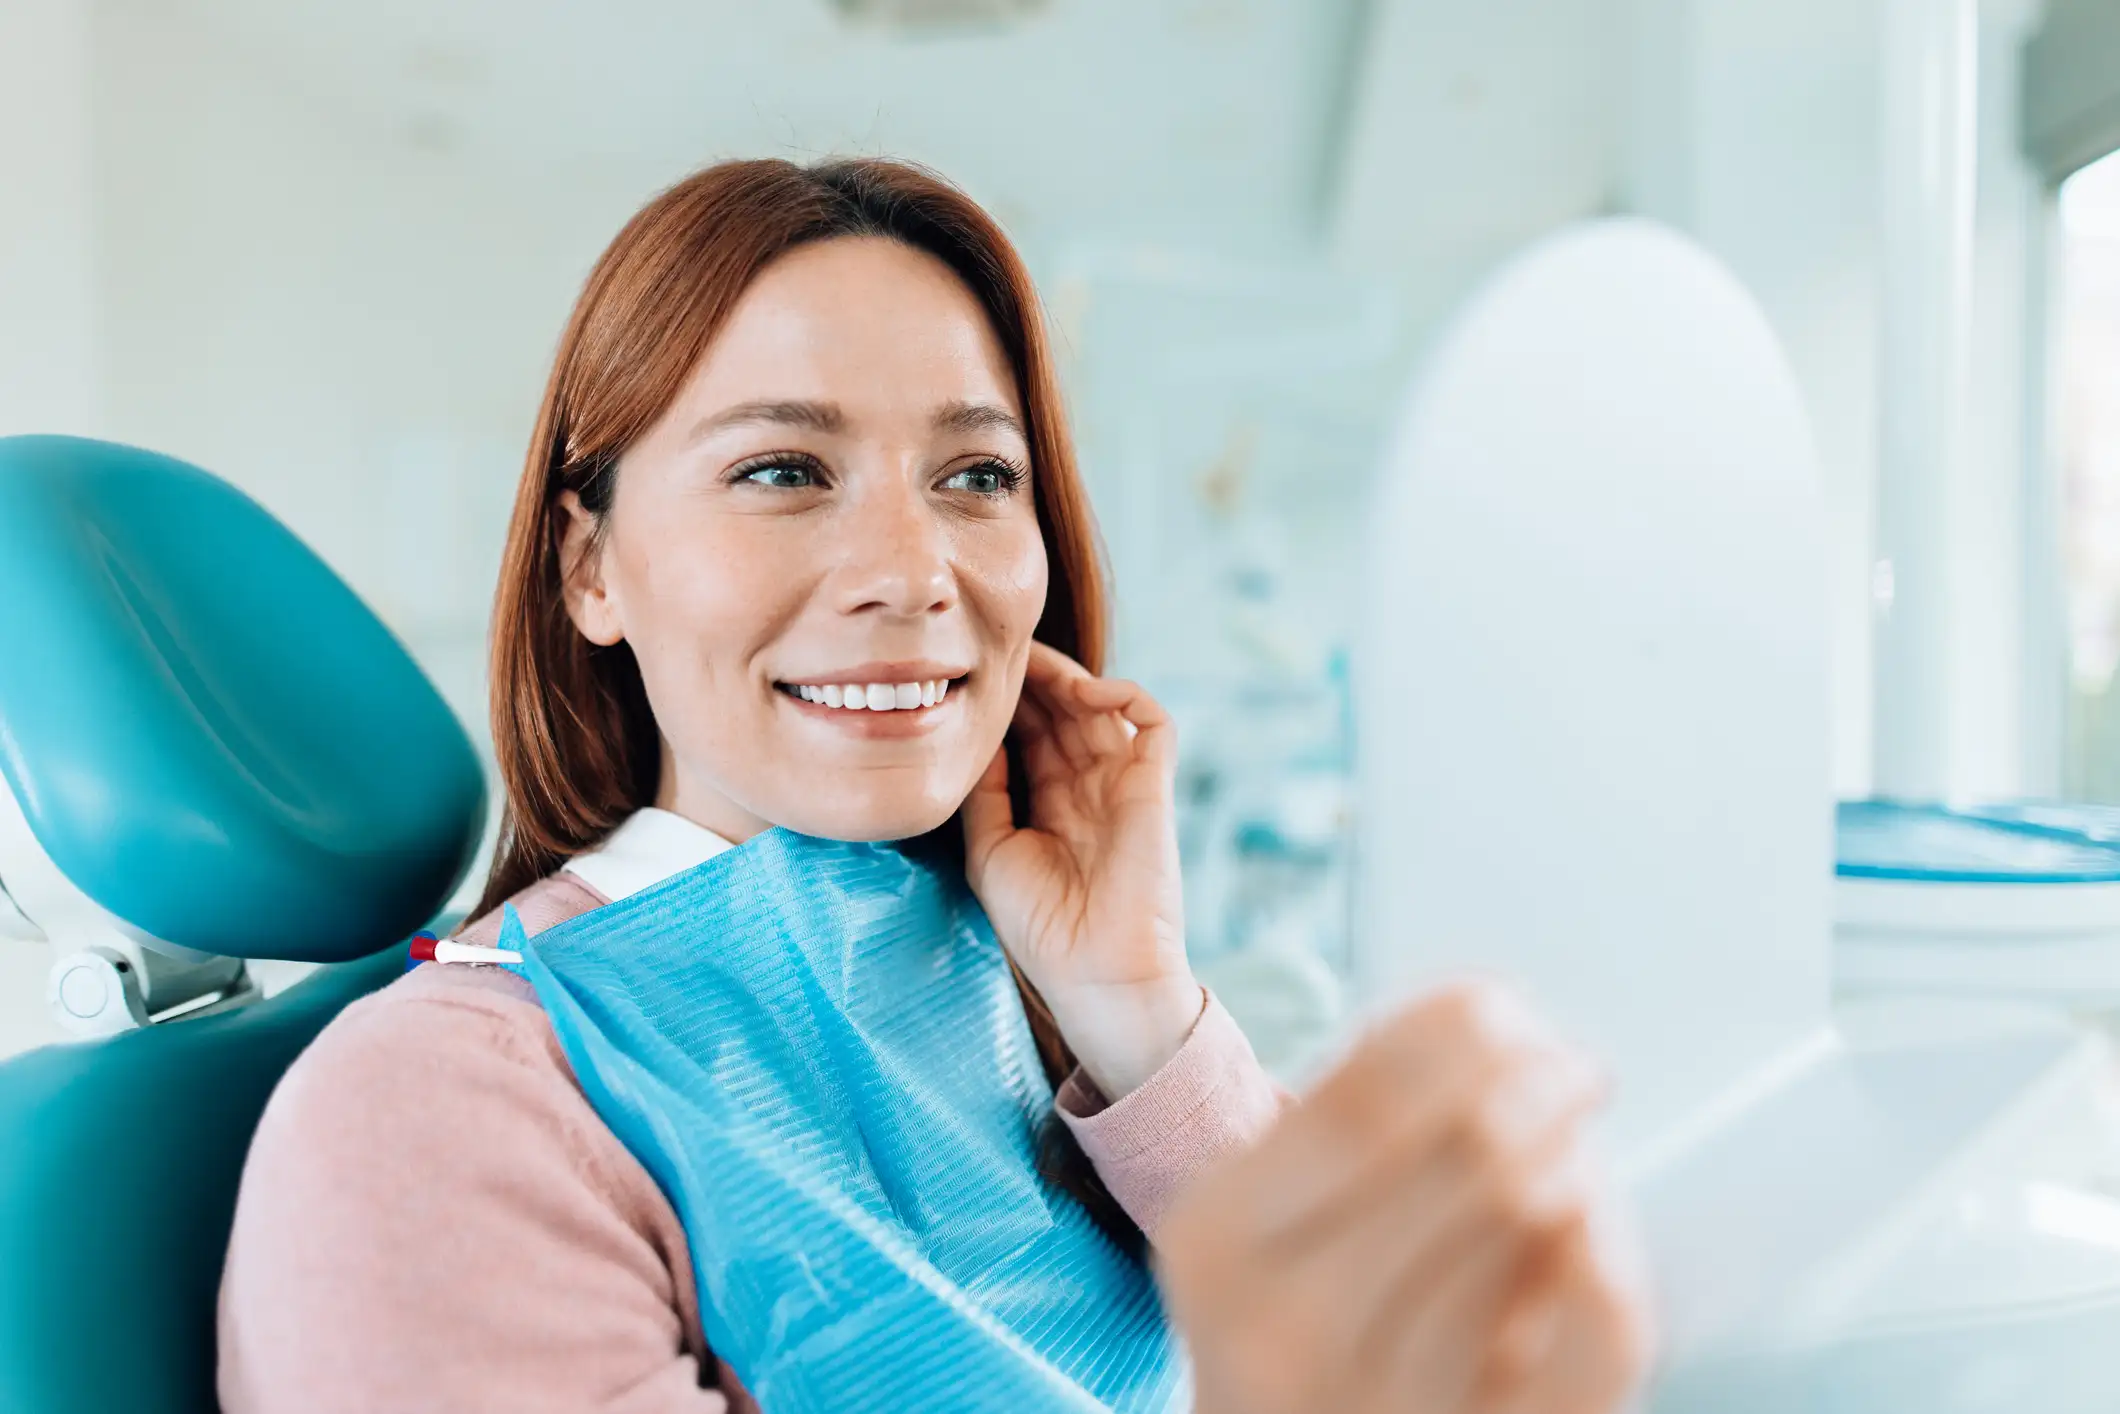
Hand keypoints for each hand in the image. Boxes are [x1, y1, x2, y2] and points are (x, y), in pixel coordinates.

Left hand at [961, 640, 1199, 1099]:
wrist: (1095, 972)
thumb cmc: (1040, 925)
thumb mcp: (990, 850)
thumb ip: (985, 792)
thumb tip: (974, 737)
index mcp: (1050, 804)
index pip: (1032, 733)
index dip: (1009, 703)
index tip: (971, 676)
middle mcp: (1088, 788)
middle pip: (1064, 712)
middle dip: (1034, 680)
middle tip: (997, 652)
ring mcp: (1123, 784)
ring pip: (1102, 707)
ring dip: (1069, 677)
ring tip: (1032, 662)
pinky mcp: (1154, 788)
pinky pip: (1154, 724)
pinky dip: (1127, 695)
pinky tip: (1087, 690)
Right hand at [1155, 982, 1654, 1413]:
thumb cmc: (1287, 1312)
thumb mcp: (1259, 1207)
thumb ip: (1342, 1114)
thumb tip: (1483, 1019)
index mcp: (1217, 1239)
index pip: (1365, 1099)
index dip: (1459, 1030)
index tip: (1507, 1007)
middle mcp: (1289, 1329)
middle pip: (1470, 1152)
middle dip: (1543, 1079)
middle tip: (1571, 1066)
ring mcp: (1389, 1405)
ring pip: (1537, 1220)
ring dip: (1574, 1158)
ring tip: (1562, 1154)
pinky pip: (1602, 1328)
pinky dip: (1614, 1247)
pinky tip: (1587, 1225)